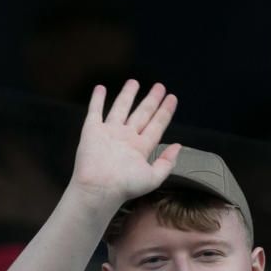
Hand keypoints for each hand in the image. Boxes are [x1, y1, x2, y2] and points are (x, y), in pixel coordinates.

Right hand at [70, 79, 179, 211]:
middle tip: (159, 87)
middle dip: (151, 100)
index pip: (156, 125)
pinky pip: (95, 111)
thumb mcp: (153, 178)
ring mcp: (109, 133)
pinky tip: (100, 88)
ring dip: (127, 95)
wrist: (99, 188)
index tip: (172, 98)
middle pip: (141, 114)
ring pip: (120, 108)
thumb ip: (167, 163)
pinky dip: (96, 100)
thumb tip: (178, 147)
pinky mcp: (92, 131)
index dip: (165, 112)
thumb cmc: (124, 186)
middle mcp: (126, 138)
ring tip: (134, 82)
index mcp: (140, 148)